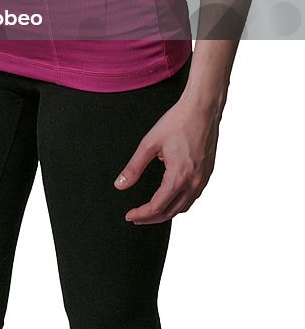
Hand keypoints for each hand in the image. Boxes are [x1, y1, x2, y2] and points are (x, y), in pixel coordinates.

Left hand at [113, 94, 220, 224]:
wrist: (202, 109)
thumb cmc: (177, 122)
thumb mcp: (150, 143)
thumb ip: (134, 166)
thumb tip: (120, 184)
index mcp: (178, 177)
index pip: (157, 207)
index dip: (141, 214)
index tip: (129, 215)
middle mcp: (194, 183)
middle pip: (171, 212)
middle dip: (152, 218)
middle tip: (136, 217)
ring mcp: (203, 180)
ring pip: (184, 207)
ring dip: (166, 213)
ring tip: (150, 212)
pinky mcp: (207, 174)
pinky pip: (193, 197)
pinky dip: (180, 204)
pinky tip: (170, 198)